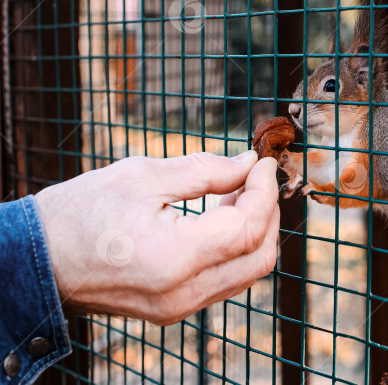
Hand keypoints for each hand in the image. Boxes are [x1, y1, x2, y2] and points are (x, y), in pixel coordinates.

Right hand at [35, 151, 279, 325]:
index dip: (264, 191)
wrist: (34, 261)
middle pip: (259, 256)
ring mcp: (178, 308)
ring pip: (247, 272)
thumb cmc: (80, 213)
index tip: (264, 163)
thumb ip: (205, 170)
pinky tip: (223, 216)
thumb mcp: (143, 176)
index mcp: (174, 258)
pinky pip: (225, 281)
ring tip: (239, 192)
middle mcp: (182, 293)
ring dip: (255, 231)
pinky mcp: (173, 310)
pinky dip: (236, 249)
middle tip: (257, 176)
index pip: (247, 227)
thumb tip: (249, 164)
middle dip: (269, 212)